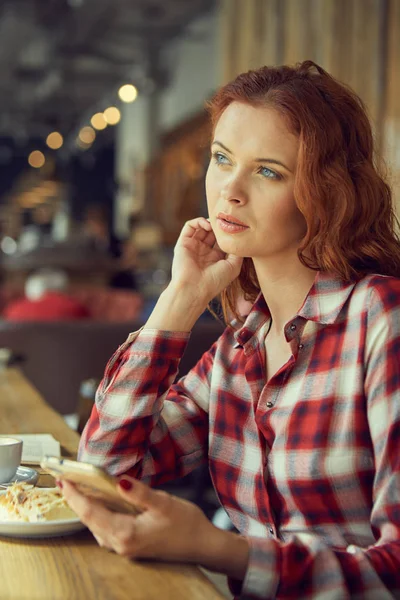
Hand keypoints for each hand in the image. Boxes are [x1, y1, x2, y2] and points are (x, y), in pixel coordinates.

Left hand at [62, 477, 248, 578]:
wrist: (203, 545)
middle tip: (65, 481)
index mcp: (126, 534)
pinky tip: (102, 505)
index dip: (75, 495)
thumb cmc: (186, 524)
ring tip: (79, 490)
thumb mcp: (164, 502)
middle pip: (89, 521)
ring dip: (86, 509)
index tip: (63, 480)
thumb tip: (119, 482)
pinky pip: (106, 531)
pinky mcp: (131, 546)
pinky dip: (98, 516)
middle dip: (76, 501)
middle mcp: (122, 544)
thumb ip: (139, 493)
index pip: (91, 512)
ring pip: (96, 527)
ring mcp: (126, 548)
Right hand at [171, 217, 242, 302]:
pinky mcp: (183, 243)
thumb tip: (240, 238)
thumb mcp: (233, 266)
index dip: (228, 233)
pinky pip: (189, 226)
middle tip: (225, 223)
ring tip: (216, 225)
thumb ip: (238, 251)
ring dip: (209, 222)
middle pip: (212, 232)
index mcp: (215, 258)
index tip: (236, 228)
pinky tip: (207, 225)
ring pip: (201, 227)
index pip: (222, 240)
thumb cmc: (215, 281)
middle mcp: (204, 252)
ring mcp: (193, 247)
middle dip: (219, 226)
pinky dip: (198, 222)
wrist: (194, 289)